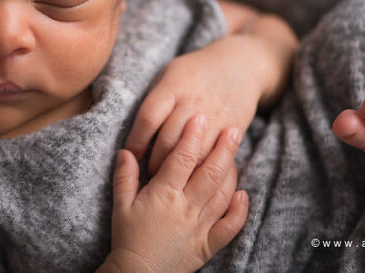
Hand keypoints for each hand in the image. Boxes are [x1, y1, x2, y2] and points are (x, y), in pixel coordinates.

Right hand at [106, 115, 247, 272]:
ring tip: (235, 154)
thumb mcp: (121, 205)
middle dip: (223, 149)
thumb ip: (125, 176)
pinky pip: (229, 227)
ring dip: (231, 172)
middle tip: (233, 129)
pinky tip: (243, 194)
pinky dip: (239, 211)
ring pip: (222, 194)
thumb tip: (126, 150)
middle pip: (209, 173)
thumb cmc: (128, 238)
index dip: (192, 137)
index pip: (182, 159)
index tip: (200, 119)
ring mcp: (199, 226)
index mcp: (163, 195)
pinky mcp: (208, 244)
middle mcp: (185, 208)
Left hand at [125, 35, 262, 174]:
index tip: (130, 154)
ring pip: (191, 154)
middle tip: (146, 174)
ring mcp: (214, 117)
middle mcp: (193, 102)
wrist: (239, 65)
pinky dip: (200, 170)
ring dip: (177, 172)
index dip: (136, 140)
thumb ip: (154, 100)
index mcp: (173, 86)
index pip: (148, 118)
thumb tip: (134, 132)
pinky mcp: (232, 130)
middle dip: (153, 162)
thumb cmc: (196, 71)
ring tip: (166, 179)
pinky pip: (213, 157)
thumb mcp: (170, 73)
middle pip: (168, 141)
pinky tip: (191, 176)